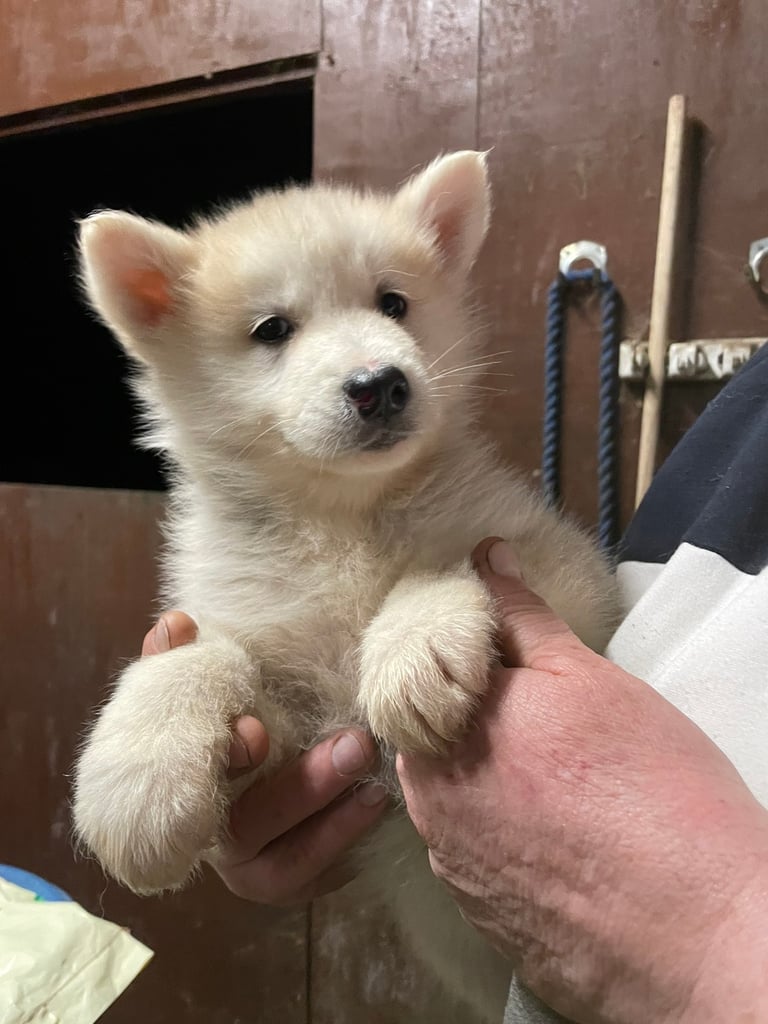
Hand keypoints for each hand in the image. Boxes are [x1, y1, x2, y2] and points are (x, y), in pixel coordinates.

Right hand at [142, 613, 387, 904]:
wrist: (258, 768)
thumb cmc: (233, 719)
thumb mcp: (211, 688)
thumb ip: (181, 657)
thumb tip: (176, 624)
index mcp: (185, 786)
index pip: (190, 780)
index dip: (222, 756)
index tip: (257, 731)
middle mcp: (210, 835)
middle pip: (249, 826)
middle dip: (303, 788)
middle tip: (356, 744)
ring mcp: (249, 868)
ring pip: (287, 863)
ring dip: (334, 825)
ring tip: (378, 786)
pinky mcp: (288, 882)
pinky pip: (318, 876)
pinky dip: (348, 844)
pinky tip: (379, 805)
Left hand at [398, 539, 767, 1023]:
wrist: (698, 930)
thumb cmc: (655, 789)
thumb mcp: (590, 679)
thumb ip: (523, 616)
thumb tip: (486, 555)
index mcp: (449, 720)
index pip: (431, 659)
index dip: (468, 650)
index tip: (505, 654)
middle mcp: (429, 790)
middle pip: (430, 726)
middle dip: (470, 708)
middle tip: (540, 717)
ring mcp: (445, 855)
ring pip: (444, 784)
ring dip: (479, 766)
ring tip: (553, 775)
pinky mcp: (470, 905)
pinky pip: (464, 843)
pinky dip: (492, 824)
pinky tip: (548, 828)